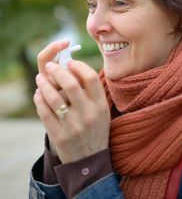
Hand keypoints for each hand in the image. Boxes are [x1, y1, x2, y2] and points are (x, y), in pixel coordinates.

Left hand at [34, 41, 109, 163]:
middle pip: (71, 84)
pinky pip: (45, 112)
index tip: (69, 62)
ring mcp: (73, 126)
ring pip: (54, 98)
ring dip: (44, 84)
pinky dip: (39, 100)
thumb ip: (92, 92)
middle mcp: (88, 114)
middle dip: (57, 71)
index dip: (79, 66)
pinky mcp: (59, 135)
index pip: (91, 78)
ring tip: (40, 78)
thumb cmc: (95, 129)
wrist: (89, 160)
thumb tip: (73, 67)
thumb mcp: (101, 111)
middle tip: (50, 66)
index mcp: (100, 106)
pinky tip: (38, 94)